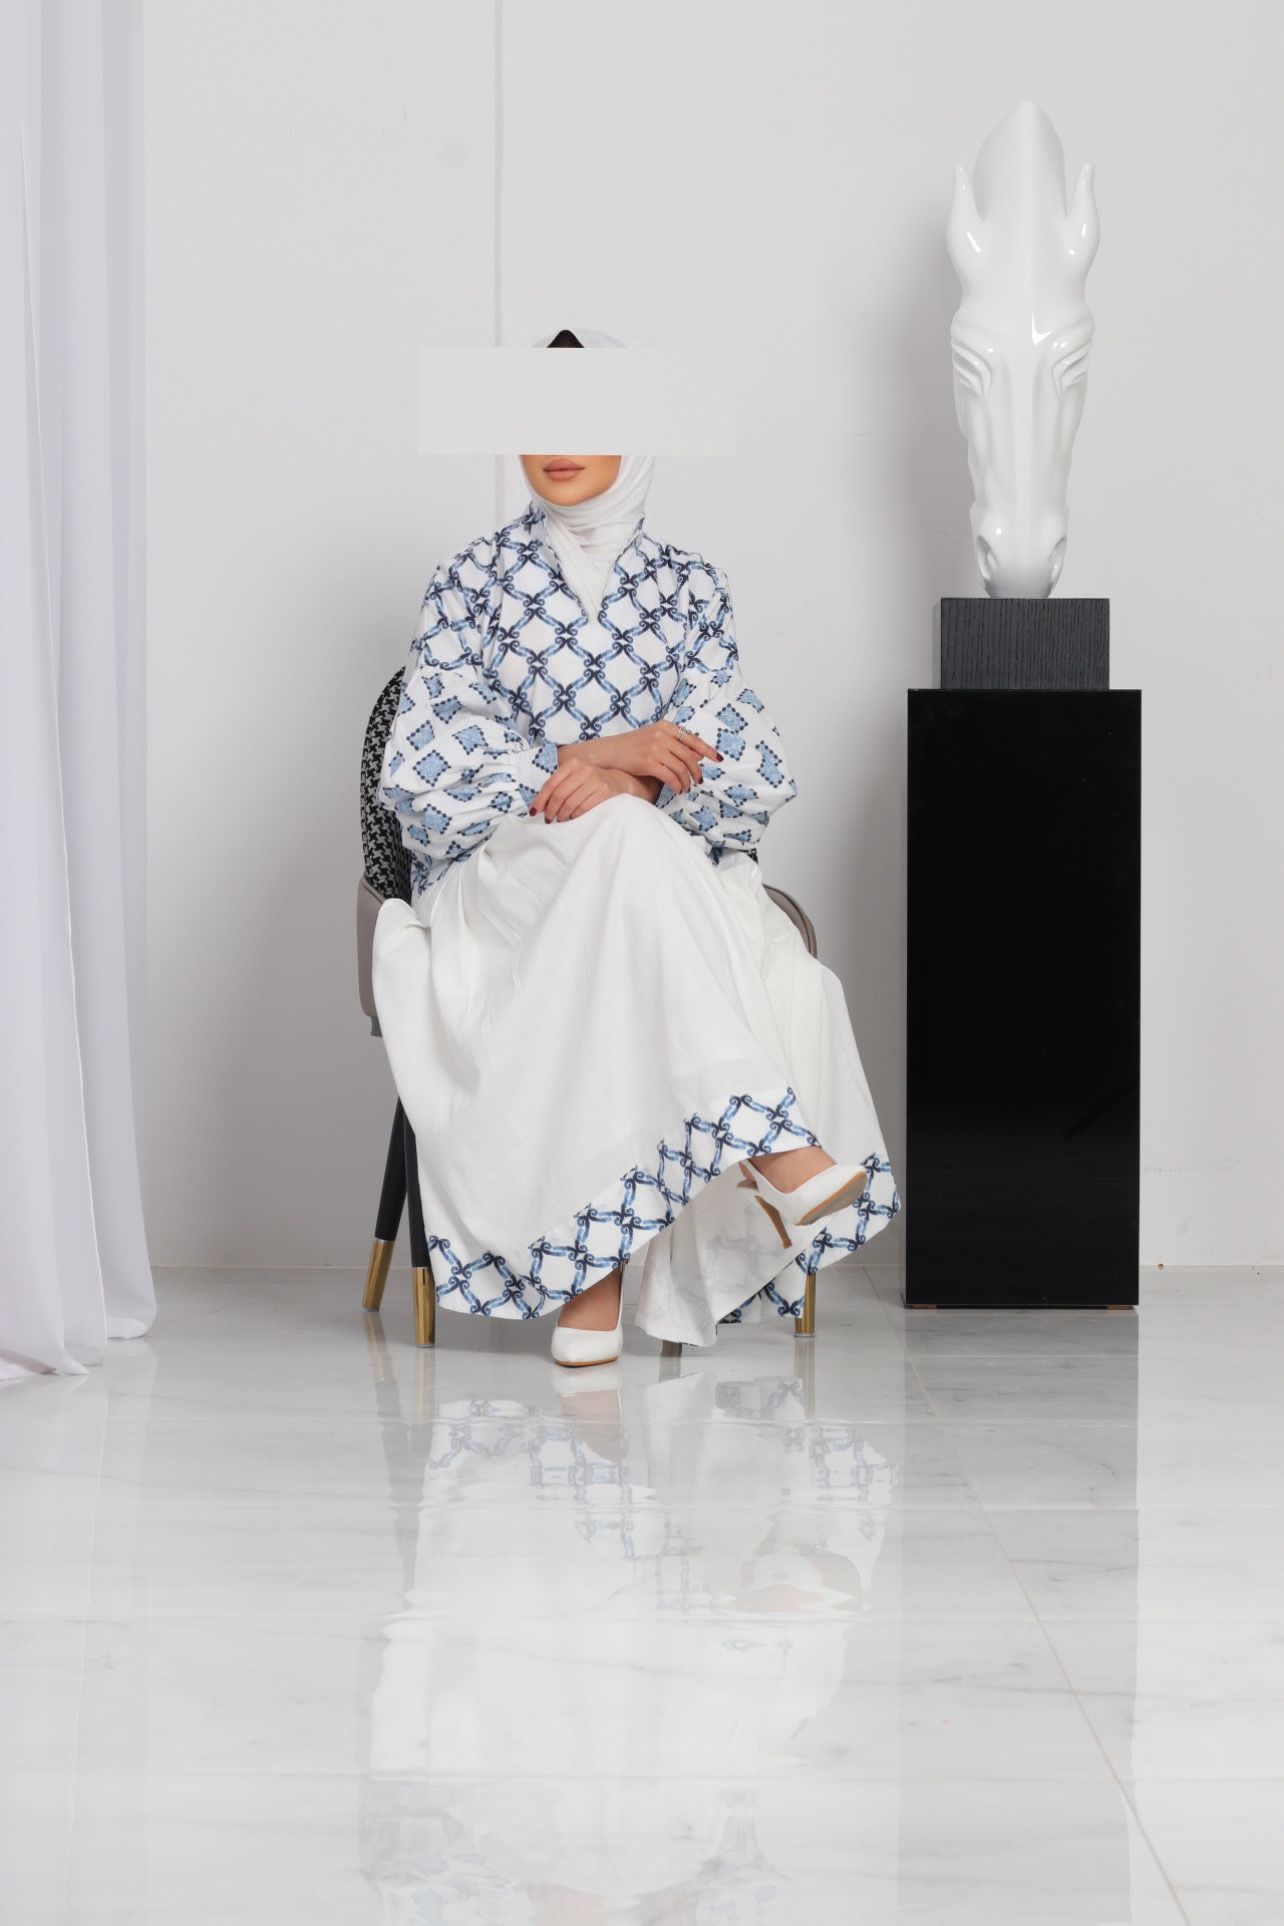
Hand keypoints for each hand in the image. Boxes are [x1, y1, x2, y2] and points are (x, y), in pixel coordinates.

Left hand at [529, 763, 656, 823]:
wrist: (619, 780)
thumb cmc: (591, 781)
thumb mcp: (575, 776)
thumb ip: (560, 785)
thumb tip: (540, 804)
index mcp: (572, 764)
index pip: (551, 783)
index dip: (541, 799)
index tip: (534, 811)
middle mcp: (583, 770)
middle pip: (559, 794)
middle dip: (551, 810)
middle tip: (548, 819)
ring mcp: (595, 779)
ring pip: (570, 802)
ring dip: (562, 815)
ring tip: (560, 820)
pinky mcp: (604, 791)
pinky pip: (584, 807)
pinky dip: (575, 815)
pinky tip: (573, 818)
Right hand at [558, 720, 721, 794]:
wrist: (607, 753)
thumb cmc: (631, 748)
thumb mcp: (653, 739)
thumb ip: (674, 744)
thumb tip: (698, 755)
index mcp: (666, 726)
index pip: (692, 739)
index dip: (707, 750)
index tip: (718, 759)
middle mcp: (662, 734)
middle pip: (689, 755)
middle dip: (697, 771)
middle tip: (699, 781)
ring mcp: (655, 747)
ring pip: (681, 767)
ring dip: (687, 781)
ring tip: (686, 788)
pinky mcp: (648, 761)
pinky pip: (670, 776)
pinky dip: (677, 785)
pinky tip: (677, 790)